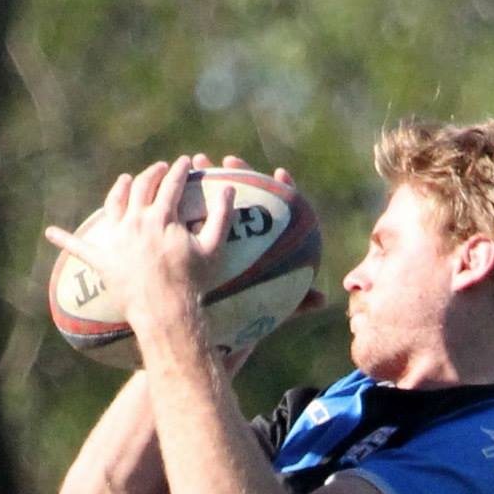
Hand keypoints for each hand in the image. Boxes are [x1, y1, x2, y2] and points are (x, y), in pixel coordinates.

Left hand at [46, 156, 233, 335]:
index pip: (172, 183)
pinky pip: (80, 248)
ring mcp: (116, 239)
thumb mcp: (212, 249)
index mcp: (161, 216)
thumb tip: (229, 188)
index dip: (180, 169)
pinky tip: (50, 233)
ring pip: (113, 203)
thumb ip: (222, 217)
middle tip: (160, 169)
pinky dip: (65, 239)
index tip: (185, 162)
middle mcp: (135, 220)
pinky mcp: (103, 261)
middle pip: (141, 186)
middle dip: (152, 173)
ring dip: (120, 188)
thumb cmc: (192, 283)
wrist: (165, 312)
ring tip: (125, 181)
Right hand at [189, 156, 324, 366]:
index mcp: (268, 240)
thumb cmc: (251, 319)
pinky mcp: (199, 239)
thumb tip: (322, 299)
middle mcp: (246, 230)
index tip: (280, 175)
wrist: (222, 330)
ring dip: (206, 177)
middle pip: (246, 191)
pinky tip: (171, 196)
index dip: (284, 188)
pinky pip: (191, 216)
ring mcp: (222, 231)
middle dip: (240, 171)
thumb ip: (297, 303)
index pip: (280, 205)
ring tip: (196, 165)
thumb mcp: (274, 309)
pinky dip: (183, 204)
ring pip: (215, 196)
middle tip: (230, 162)